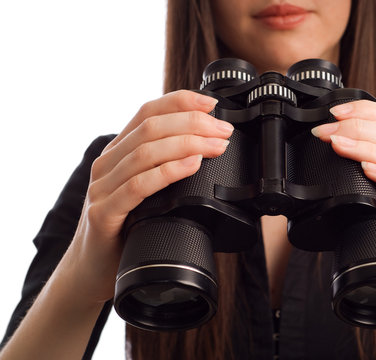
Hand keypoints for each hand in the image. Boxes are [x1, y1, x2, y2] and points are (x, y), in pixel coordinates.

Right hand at [64, 90, 232, 303]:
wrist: (90, 269)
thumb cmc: (124, 228)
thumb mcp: (143, 190)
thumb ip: (163, 169)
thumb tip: (207, 151)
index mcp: (119, 152)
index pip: (148, 112)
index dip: (180, 102)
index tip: (212, 104)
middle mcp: (108, 163)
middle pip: (151, 127)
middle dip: (193, 124)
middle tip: (224, 131)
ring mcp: (103, 187)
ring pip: (146, 152)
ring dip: (188, 144)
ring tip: (217, 147)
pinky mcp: (103, 214)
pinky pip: (138, 187)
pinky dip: (168, 172)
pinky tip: (191, 166)